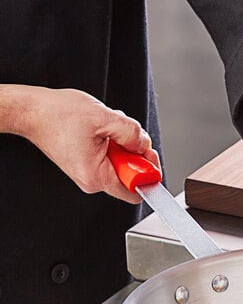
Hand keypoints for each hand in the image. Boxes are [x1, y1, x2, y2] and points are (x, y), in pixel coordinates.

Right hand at [4, 85, 159, 202]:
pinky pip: (111, 157)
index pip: (135, 193)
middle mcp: (92, 181)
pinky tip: (102, 129)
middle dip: (135, 152)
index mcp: (97, 177)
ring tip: (107, 128)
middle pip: (131, 174)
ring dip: (123, 143)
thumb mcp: (104, 118)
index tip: (149, 157)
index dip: (148, 174)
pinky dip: (113, 141)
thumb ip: (132, 133)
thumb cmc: (57, 114)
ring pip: (122, 162)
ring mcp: (89, 173)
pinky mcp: (86, 164)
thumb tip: (145, 144)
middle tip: (128, 135)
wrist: (31, 111)